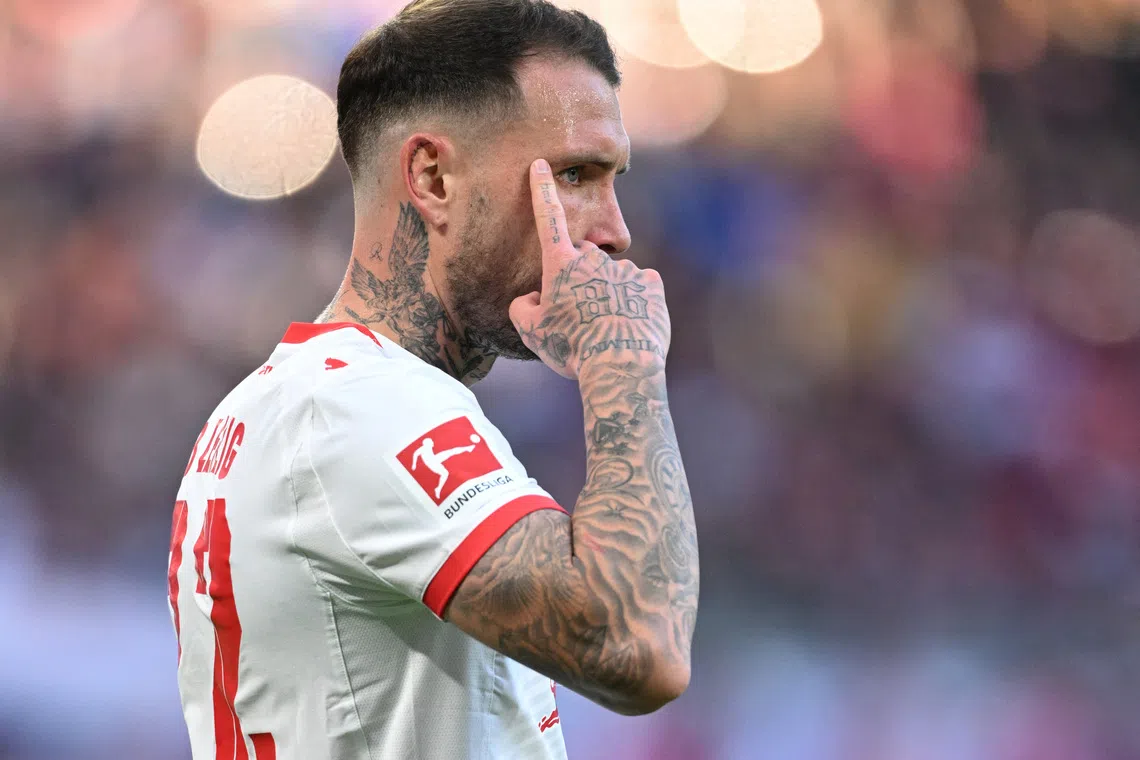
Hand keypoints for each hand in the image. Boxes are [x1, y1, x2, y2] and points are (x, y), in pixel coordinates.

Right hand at [510, 159, 670, 379]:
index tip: (541, 165)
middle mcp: (594, 260)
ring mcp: (625, 270)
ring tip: (605, 327)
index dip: (542, 191)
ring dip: (607, 293)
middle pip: (582, 259)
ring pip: (611, 277)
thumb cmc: (571, 348)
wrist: (619, 366)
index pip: (548, 219)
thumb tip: (533, 298)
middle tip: (578, 315)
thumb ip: (523, 307)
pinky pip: (638, 288)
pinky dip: (633, 301)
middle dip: (579, 278)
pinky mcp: (652, 285)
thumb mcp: (531, 333)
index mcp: (562, 265)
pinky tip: (629, 323)